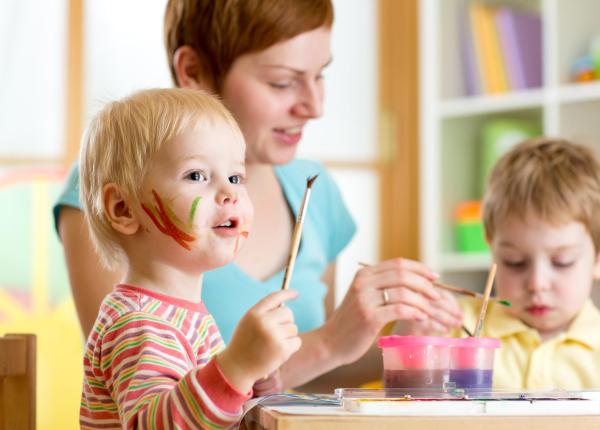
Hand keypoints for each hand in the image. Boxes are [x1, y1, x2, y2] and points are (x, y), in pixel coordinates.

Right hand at [217, 289, 300, 392]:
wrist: (237, 368)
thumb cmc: (243, 345)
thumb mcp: (247, 323)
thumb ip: (262, 314)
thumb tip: (284, 307)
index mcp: (254, 314)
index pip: (274, 297)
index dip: (287, 294)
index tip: (296, 294)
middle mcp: (264, 322)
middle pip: (288, 313)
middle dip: (286, 322)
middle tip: (276, 333)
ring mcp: (273, 335)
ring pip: (294, 328)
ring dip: (287, 336)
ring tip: (273, 345)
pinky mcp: (282, 349)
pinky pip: (297, 341)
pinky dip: (291, 347)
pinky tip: (278, 353)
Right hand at [322, 258, 461, 365]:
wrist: (331, 342)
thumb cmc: (352, 322)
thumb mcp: (363, 296)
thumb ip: (382, 286)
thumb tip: (415, 280)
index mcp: (364, 274)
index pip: (398, 263)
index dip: (420, 268)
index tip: (435, 276)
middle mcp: (363, 283)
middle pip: (402, 275)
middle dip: (424, 284)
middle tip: (436, 295)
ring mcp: (365, 300)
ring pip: (403, 293)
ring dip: (422, 301)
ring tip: (429, 310)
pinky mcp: (369, 317)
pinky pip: (399, 310)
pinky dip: (414, 312)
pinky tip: (420, 318)